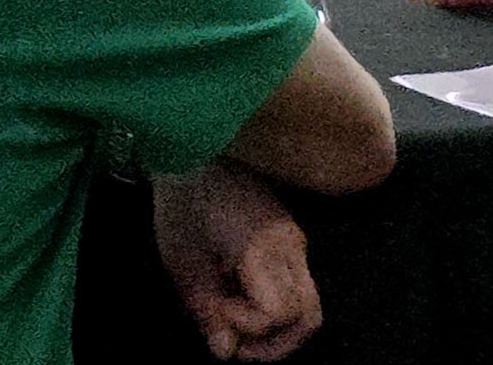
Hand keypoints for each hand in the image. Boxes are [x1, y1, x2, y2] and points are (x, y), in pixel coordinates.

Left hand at [153, 162, 320, 360]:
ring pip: (309, 302)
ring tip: (239, 322)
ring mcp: (295, 238)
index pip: (280, 312)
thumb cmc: (183, 201)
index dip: (248, 325)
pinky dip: (276, 303)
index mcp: (262, 248)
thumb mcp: (182, 261)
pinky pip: (298, 282)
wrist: (196, 148)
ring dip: (277, 326)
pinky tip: (241, 294)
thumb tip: (226, 352)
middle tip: (237, 343)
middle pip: (308, 314)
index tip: (217, 309)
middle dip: (274, 342)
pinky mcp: (291, 234)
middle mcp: (290, 245)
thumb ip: (206, 310)